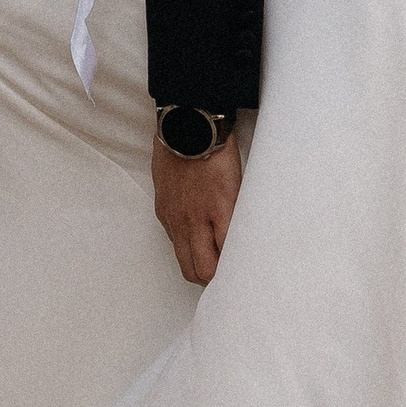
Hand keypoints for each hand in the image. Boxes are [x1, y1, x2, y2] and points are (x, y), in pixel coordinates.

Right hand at [152, 123, 244, 285]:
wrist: (187, 127)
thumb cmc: (218, 151)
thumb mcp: (239, 184)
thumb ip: (236, 216)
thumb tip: (240, 240)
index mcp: (220, 211)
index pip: (227, 258)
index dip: (235, 271)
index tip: (243, 274)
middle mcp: (194, 219)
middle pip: (201, 271)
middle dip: (213, 279)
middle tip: (225, 276)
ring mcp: (175, 217)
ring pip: (184, 263)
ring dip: (197, 267)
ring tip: (210, 262)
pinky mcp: (162, 211)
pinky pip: (174, 242)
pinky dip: (185, 246)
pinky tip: (195, 237)